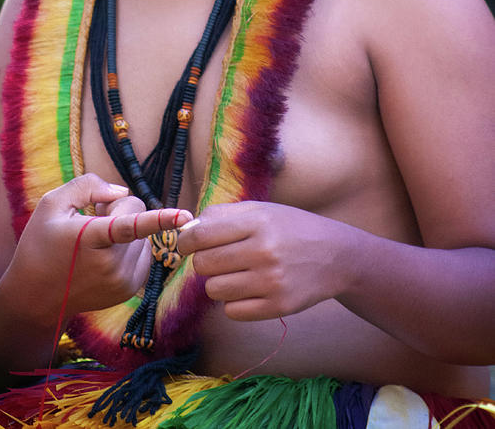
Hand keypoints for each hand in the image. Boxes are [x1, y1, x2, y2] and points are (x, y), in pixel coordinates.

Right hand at [0, 173, 192, 324]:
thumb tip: (122, 192)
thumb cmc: (40, 243)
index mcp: (90, 238)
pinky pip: (143, 252)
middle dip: (118, 208)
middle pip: (136, 211)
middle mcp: (110, 263)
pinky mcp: (129, 289)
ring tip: (95, 239)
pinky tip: (104, 254)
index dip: (159, 219)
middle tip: (93, 215)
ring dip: (125, 230)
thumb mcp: (52, 204)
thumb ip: (87, 185)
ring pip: (142, 233)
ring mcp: (122, 280)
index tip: (185, 216)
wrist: (34, 298)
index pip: (129, 225)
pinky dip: (129, 247)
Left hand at [177, 201, 354, 320]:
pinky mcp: (278, 306)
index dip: (185, 242)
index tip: (187, 245)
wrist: (336, 255)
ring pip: (214, 290)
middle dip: (205, 262)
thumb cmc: (290, 228)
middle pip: (203, 264)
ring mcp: (272, 281)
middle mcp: (264, 251)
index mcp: (257, 222)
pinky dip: (234, 303)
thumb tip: (187, 229)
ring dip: (219, 283)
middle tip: (219, 259)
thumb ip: (222, 215)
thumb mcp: (261, 210)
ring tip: (237, 274)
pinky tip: (249, 290)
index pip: (201, 235)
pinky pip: (232, 312)